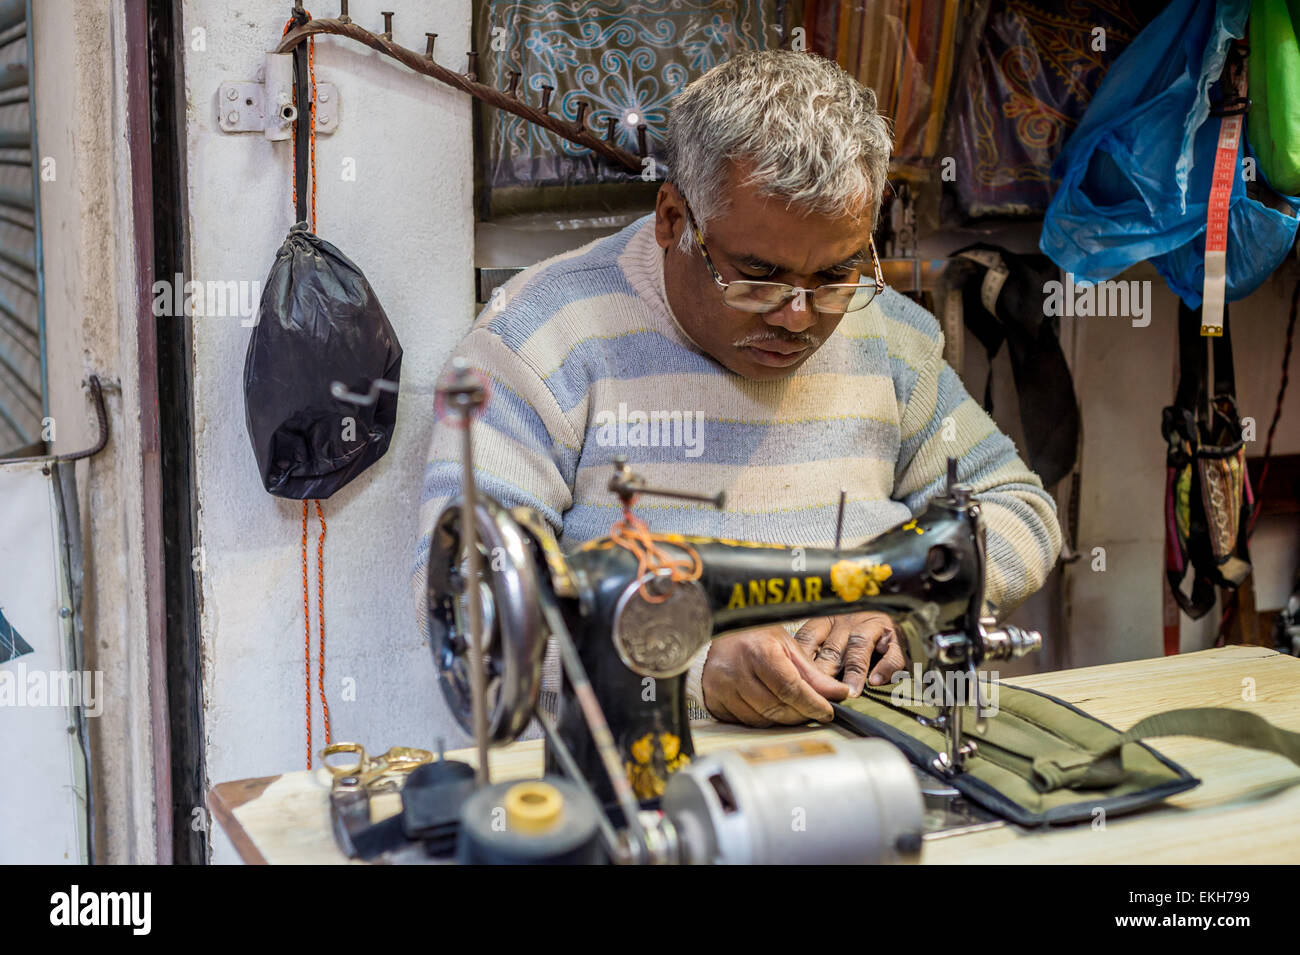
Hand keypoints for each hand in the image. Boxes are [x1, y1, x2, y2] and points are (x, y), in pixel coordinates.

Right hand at [701, 628, 849, 726]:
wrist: (719, 633)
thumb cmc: (754, 636)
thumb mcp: (787, 646)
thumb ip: (812, 674)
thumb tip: (838, 694)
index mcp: (757, 652)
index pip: (791, 689)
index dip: (812, 704)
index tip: (827, 711)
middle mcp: (736, 671)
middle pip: (777, 708)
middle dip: (801, 714)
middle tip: (814, 711)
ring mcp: (721, 689)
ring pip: (762, 720)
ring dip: (782, 719)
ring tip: (792, 708)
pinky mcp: (714, 702)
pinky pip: (745, 722)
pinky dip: (762, 719)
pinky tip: (768, 707)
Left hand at [793, 612, 906, 695]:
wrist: (892, 616)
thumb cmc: (852, 634)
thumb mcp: (828, 635)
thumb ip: (813, 652)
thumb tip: (794, 678)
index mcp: (826, 620)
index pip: (808, 638)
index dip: (801, 660)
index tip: (796, 681)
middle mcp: (847, 621)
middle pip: (832, 648)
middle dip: (824, 671)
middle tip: (819, 693)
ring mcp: (872, 628)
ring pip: (859, 649)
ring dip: (853, 672)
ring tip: (849, 692)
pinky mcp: (895, 639)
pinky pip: (891, 654)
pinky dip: (884, 668)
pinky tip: (875, 682)